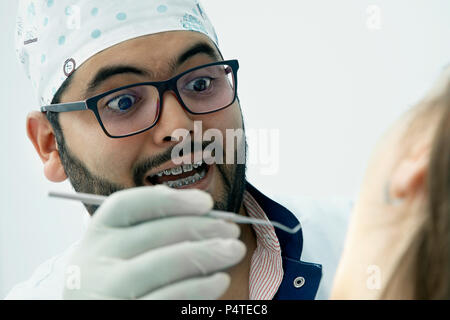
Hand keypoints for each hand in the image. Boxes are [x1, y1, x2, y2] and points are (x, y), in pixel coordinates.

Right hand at [63, 185, 244, 298]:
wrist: (99, 305)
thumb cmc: (121, 274)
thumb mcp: (123, 248)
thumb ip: (150, 226)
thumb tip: (199, 206)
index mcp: (97, 234)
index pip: (126, 205)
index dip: (168, 200)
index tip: (206, 201)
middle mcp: (94, 260)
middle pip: (150, 234)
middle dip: (198, 228)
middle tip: (230, 229)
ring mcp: (106, 291)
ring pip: (160, 265)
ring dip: (204, 254)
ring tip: (233, 250)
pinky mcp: (124, 315)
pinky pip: (167, 298)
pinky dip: (198, 288)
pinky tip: (219, 280)